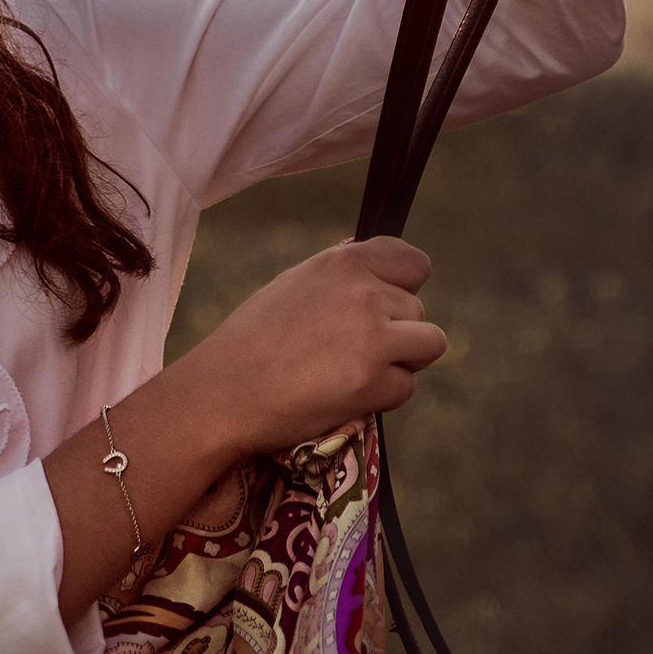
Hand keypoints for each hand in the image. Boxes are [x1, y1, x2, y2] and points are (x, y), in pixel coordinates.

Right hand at [186, 236, 445, 454]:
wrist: (224, 390)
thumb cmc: (254, 339)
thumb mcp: (296, 283)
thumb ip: (341, 273)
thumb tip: (374, 257)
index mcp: (343, 262)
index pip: (414, 263)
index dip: (405, 286)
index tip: (386, 305)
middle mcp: (364, 292)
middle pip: (418, 309)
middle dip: (396, 331)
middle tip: (348, 349)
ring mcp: (372, 337)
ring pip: (428, 345)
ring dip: (401, 361)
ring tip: (354, 370)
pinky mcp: (373, 382)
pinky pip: (406, 387)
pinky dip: (383, 396)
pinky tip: (344, 394)